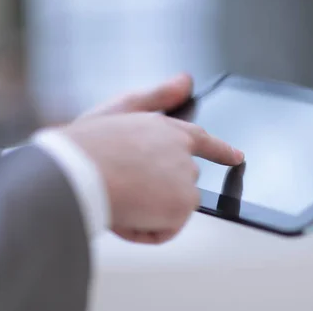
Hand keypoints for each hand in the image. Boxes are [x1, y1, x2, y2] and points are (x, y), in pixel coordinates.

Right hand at [61, 74, 243, 243]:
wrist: (74, 171)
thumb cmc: (87, 145)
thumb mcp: (119, 110)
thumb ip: (157, 96)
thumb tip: (185, 80)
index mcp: (167, 129)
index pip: (202, 140)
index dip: (221, 150)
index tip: (237, 157)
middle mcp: (181, 151)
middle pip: (180, 183)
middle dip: (155, 192)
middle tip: (120, 187)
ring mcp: (185, 177)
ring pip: (170, 208)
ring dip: (146, 211)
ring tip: (118, 197)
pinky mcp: (183, 203)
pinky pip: (164, 230)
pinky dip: (143, 231)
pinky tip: (124, 215)